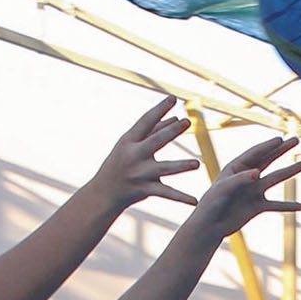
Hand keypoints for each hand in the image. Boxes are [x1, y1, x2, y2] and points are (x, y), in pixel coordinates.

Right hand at [90, 96, 202, 210]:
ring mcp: (140, 174)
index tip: (173, 99)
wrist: (104, 193)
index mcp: (129, 141)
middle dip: (171, 131)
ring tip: (196, 164)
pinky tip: (194, 201)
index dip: (159, 109)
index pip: (145, 121)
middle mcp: (134, 155)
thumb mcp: (131, 145)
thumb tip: (176, 118)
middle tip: (187, 122)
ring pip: (164, 169)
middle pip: (156, 141)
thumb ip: (154, 132)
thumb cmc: (120, 162)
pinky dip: (181, 197)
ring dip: (181, 166)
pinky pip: (166, 193)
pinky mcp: (145, 190)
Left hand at [185, 135, 300, 239]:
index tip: (281, 139)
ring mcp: (253, 191)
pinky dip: (289, 205)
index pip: (255, 153)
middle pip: (268, 159)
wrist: (209, 227)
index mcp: (236, 167)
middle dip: (282, 150)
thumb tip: (258, 172)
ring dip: (291, 170)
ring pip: (276, 178)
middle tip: (296, 140)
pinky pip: (276, 205)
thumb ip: (240, 179)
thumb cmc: (211, 205)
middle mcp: (247, 176)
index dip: (268, 146)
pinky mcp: (257, 207)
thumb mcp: (223, 189)